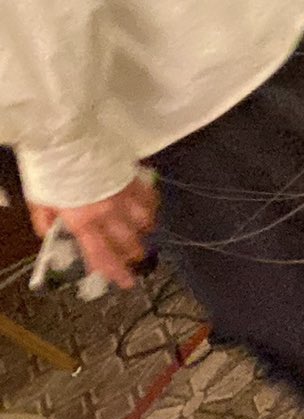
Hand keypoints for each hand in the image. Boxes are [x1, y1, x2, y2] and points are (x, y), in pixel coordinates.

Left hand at [28, 172, 157, 289]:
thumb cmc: (47, 168)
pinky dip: (150, 208)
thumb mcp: (37, 197)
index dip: (116, 271)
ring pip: (145, 224)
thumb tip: (49, 235)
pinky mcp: (133, 180)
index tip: (127, 282)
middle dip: (132, 254)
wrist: (63, 136)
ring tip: (140, 231)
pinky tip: (146, 208)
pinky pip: (150, 200)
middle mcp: (107, 215)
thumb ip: (45, 219)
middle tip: (131, 255)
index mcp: (83, 222)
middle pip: (129, 244)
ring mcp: (123, 197)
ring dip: (143, 232)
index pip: (102, 254)